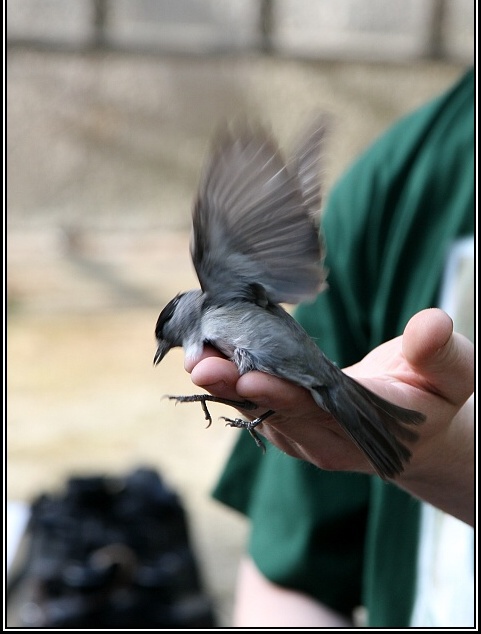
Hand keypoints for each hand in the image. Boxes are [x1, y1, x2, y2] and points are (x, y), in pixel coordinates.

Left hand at [186, 309, 473, 523]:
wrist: (415, 431)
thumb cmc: (438, 395)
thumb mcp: (453, 374)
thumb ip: (439, 354)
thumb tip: (431, 324)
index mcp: (365, 430)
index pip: (320, 411)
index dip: (285, 393)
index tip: (251, 376)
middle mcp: (326, 440)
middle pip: (277, 412)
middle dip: (238, 387)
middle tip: (202, 363)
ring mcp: (303, 435)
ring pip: (258, 410)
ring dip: (225, 384)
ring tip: (196, 355)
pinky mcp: (288, 422)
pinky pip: (254, 403)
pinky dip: (231, 381)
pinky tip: (208, 353)